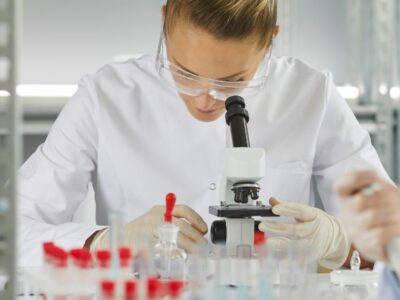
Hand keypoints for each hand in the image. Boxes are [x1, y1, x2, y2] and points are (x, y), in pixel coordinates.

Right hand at [89, 205, 207, 252]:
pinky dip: (173, 252)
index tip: (204, 229)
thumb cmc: (143, 229)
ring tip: (195, 250)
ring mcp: (149, 228)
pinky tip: (179, 254)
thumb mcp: (159, 219)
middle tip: (202, 244)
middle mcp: (156, 217)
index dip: (196, 219)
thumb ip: (175, 222)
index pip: (184, 210)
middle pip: (181, 225)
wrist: (120, 236)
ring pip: (174, 235)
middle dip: (195, 236)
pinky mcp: (144, 241)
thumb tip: (197, 231)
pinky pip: (162, 247)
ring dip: (188, 244)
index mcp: (162, 209)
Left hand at [258, 197, 349, 268]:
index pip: (299, 211)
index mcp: (313, 216)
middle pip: (296, 230)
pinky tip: (276, 259)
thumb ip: (288, 206)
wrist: (335, 239)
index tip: (274, 209)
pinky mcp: (311, 257)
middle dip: (278, 228)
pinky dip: (287, 259)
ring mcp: (313, 245)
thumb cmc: (316, 222)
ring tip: (266, 243)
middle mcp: (314, 230)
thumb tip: (272, 200)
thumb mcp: (306, 211)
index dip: (287, 209)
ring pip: (297, 246)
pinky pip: (298, 260)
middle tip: (262, 226)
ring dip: (280, 245)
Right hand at [335, 171, 399, 261]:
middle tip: (396, 198)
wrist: (380, 243)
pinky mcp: (366, 245)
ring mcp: (354, 230)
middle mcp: (346, 214)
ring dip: (392, 213)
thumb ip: (376, 185)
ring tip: (399, 213)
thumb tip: (385, 186)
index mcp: (346, 199)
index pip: (339, 185)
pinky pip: (380, 233)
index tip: (375, 177)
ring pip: (371, 216)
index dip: (357, 178)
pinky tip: (399, 226)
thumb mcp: (374, 196)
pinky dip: (394, 228)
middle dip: (384, 197)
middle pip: (360, 200)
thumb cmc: (379, 214)